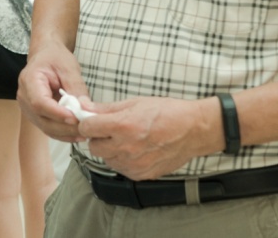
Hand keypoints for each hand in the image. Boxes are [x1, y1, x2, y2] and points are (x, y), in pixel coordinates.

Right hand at [17, 40, 90, 142]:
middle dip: (65, 127)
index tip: (76, 118)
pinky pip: (48, 128)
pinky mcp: (36, 115)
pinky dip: (63, 133)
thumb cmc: (55, 58)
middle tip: (87, 127)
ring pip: (45, 127)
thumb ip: (76, 88)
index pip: (39, 102)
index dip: (57, 113)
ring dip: (66, 133)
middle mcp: (24, 97)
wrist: (46, 56)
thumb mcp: (69, 67)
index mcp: (29, 80)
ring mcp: (28, 108)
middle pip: (42, 119)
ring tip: (86, 132)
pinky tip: (78, 134)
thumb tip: (85, 109)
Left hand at [79, 96, 221, 179]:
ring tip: (127, 140)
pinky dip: (123, 160)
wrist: (193, 130)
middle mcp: (126, 147)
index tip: (92, 121)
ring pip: (106, 159)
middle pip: (94, 146)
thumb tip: (84, 106)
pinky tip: (135, 150)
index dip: (87, 122)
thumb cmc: (167, 112)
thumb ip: (106, 108)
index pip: (87, 128)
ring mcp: (133, 163)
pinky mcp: (141, 174)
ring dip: (110, 150)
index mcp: (123, 125)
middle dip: (98, 137)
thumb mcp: (134, 103)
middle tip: (111, 130)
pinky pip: (121, 169)